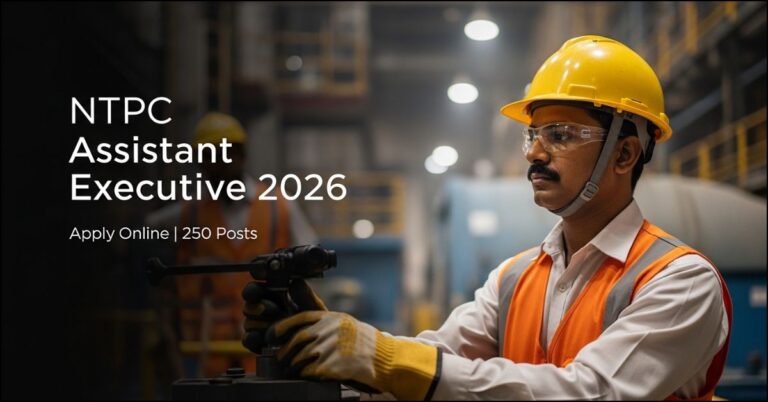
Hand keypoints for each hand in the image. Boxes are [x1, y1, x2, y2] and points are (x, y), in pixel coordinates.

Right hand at [242, 279, 325, 352]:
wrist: (316, 346)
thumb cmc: (314, 322)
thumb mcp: (314, 308)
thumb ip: (305, 296)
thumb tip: (294, 283)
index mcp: (272, 296)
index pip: (254, 290)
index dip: (252, 291)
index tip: (256, 292)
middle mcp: (261, 310)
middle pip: (248, 306)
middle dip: (260, 308)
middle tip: (276, 310)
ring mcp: (258, 327)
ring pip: (248, 323)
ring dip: (260, 324)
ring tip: (277, 326)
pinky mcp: (257, 343)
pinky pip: (248, 339)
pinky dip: (254, 338)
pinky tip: (265, 339)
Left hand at [269, 311, 440, 399]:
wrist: (384, 358)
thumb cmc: (363, 341)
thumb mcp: (343, 323)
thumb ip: (322, 320)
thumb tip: (296, 315)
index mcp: (331, 317)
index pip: (299, 318)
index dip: (281, 327)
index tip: (271, 336)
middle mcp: (330, 329)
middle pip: (296, 340)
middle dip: (285, 352)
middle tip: (282, 360)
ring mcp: (332, 347)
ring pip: (301, 357)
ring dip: (293, 366)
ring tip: (293, 370)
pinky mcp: (335, 365)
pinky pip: (311, 371)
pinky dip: (305, 375)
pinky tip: (307, 376)